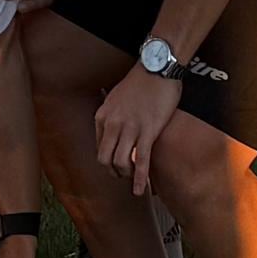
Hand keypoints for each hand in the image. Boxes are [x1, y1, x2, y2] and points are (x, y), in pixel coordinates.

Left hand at [96, 66, 185, 192]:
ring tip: (134, 180)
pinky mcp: (148, 131)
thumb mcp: (116, 98)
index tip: (117, 167)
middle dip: (113, 172)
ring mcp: (130, 128)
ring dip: (126, 176)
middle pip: (105, 160)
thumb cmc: (140, 82)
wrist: (157, 68)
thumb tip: (114, 133)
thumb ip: (112, 116)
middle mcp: (112, 124)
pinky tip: (140, 190)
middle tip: (124, 176)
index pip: (99, 148)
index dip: (108, 162)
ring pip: (121, 163)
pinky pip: (141, 161)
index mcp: (102, 116)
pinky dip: (140, 179)